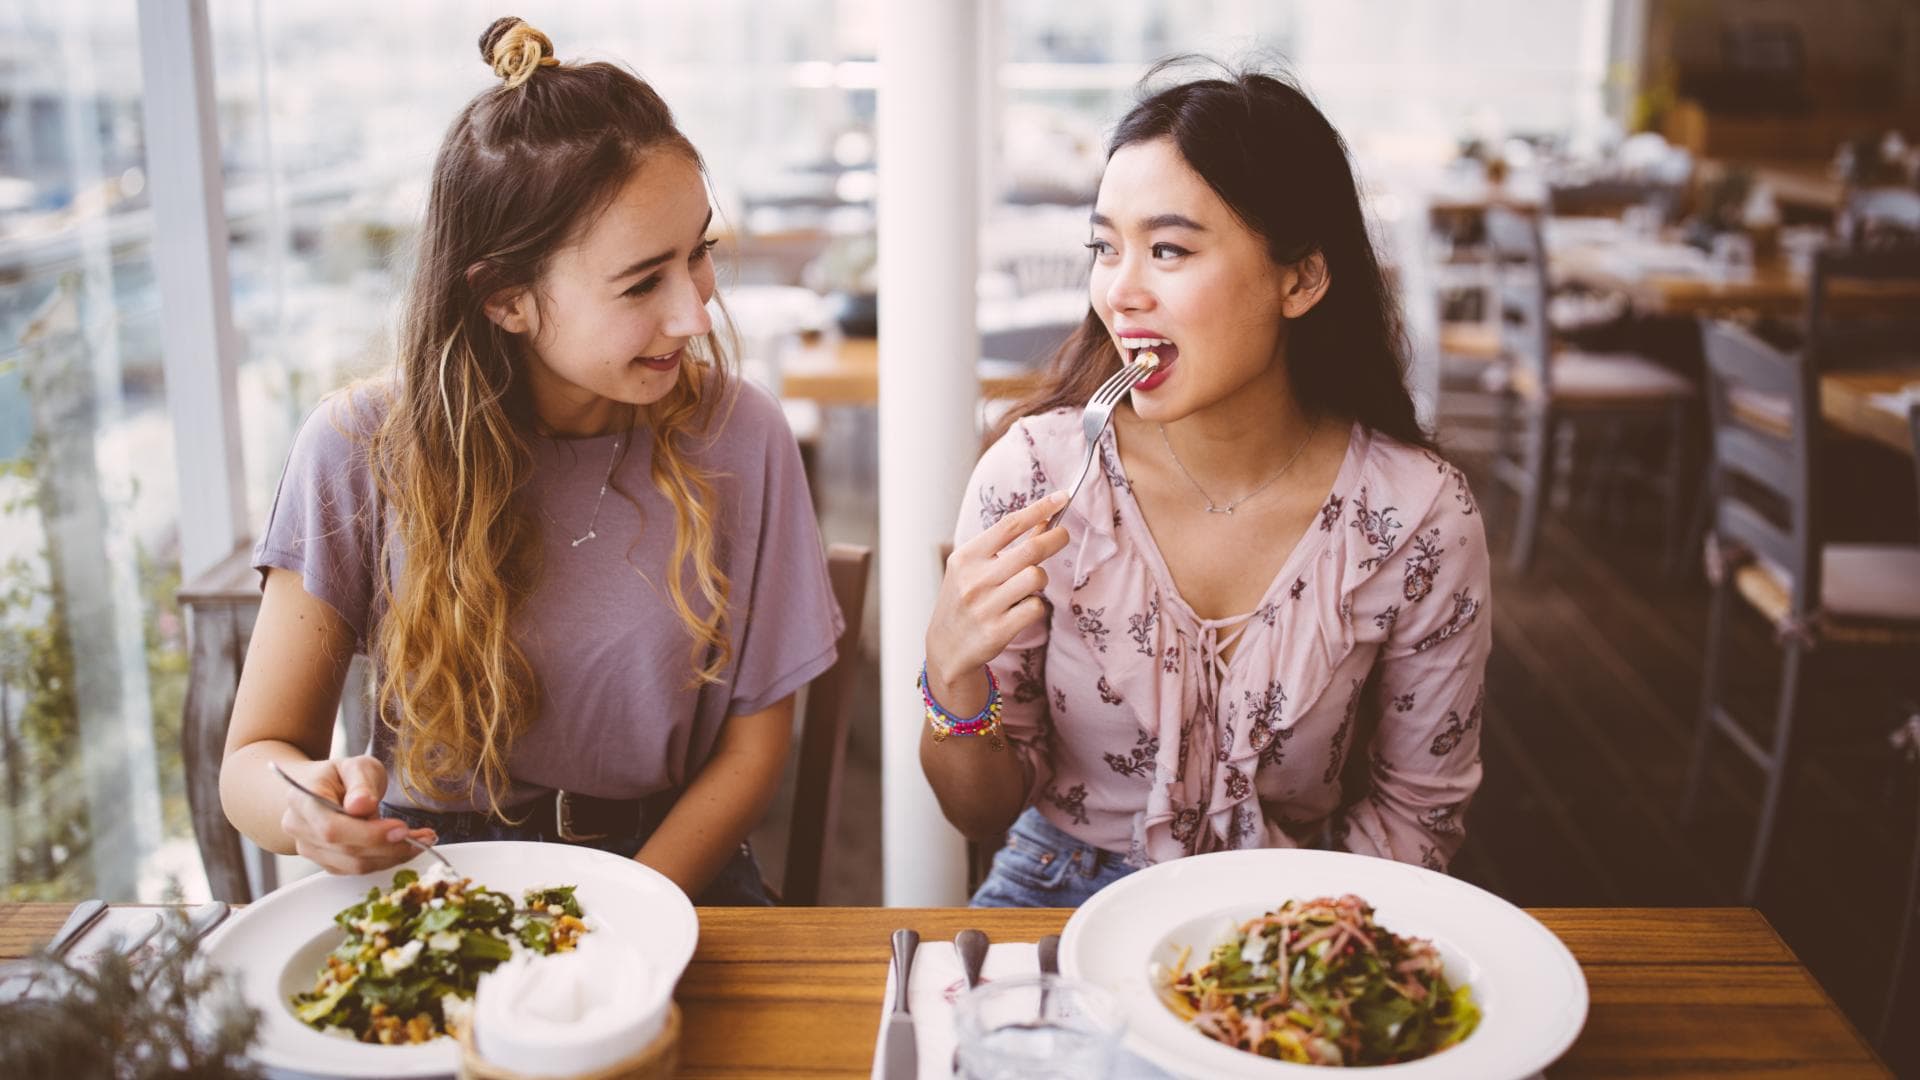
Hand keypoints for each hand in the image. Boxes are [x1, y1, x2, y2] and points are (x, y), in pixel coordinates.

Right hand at [277, 755, 436, 875]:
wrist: (319, 788)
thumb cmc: (339, 775)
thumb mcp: (355, 766)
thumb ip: (361, 783)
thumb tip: (361, 804)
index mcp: (303, 800)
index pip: (332, 828)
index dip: (368, 834)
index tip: (402, 829)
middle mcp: (301, 829)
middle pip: (346, 850)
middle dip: (390, 847)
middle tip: (424, 837)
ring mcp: (310, 850)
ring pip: (354, 865)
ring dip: (394, 856)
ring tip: (422, 840)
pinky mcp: (327, 862)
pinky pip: (358, 869)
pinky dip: (386, 860)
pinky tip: (406, 846)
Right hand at [925, 490, 1069, 694]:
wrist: (946, 648)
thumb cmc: (964, 600)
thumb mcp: (973, 567)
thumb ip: (1004, 545)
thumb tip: (1043, 519)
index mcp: (966, 557)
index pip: (1009, 525)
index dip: (1039, 508)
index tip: (1062, 498)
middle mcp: (974, 579)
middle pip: (1031, 549)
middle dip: (1055, 538)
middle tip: (1063, 535)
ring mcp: (986, 606)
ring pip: (1037, 577)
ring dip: (1040, 578)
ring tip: (1028, 584)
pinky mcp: (998, 630)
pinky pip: (1036, 607)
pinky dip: (1036, 605)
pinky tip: (1021, 609)